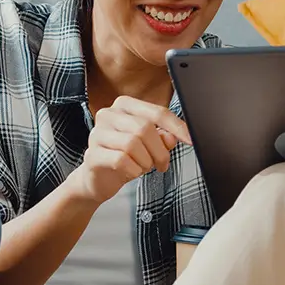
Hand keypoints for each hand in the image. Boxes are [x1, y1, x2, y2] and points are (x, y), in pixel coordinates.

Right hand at [68, 95, 190, 204]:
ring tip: (143, 167)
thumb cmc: (125, 157)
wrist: (98, 179)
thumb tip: (172, 137)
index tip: (191, 140)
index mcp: (124, 105)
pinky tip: (132, 172)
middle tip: (162, 164)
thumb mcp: (149, 146)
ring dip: (145, 161)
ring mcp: (97, 133)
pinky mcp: (92, 154)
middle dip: (159, 151)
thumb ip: (162, 138)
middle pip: (145, 128)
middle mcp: (108, 114)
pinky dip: (133, 170)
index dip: (177, 127)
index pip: (157, 112)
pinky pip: (121, 160)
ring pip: (133, 144)